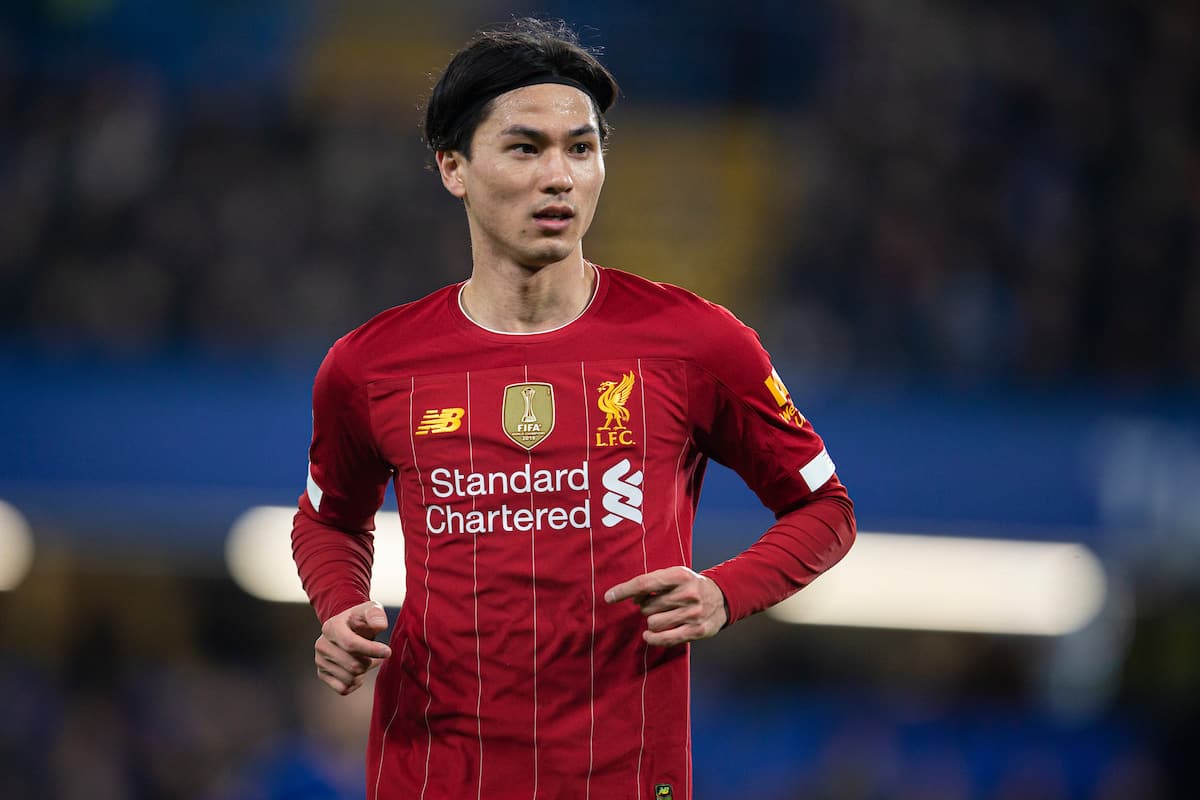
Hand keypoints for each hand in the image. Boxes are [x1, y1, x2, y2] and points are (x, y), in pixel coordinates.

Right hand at [314, 600, 391, 694]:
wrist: (348, 628)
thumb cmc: (361, 620)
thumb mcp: (370, 609)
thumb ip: (376, 614)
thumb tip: (380, 625)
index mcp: (331, 627)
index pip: (351, 644)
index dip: (371, 650)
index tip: (387, 652)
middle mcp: (322, 644)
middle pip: (353, 665)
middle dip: (370, 662)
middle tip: (376, 654)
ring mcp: (320, 660)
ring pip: (350, 678)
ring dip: (364, 672)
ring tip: (366, 659)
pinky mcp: (322, 674)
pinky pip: (343, 688)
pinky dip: (355, 683)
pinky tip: (358, 671)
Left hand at [604, 566, 727, 646]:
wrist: (723, 597)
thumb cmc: (690, 585)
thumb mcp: (675, 575)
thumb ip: (654, 583)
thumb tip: (631, 597)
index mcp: (680, 575)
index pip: (645, 583)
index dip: (624, 590)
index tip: (609, 597)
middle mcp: (688, 594)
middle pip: (647, 606)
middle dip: (645, 606)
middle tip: (655, 603)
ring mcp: (693, 613)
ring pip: (654, 623)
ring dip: (652, 621)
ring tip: (662, 615)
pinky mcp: (697, 631)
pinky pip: (665, 638)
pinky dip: (653, 638)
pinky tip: (648, 634)